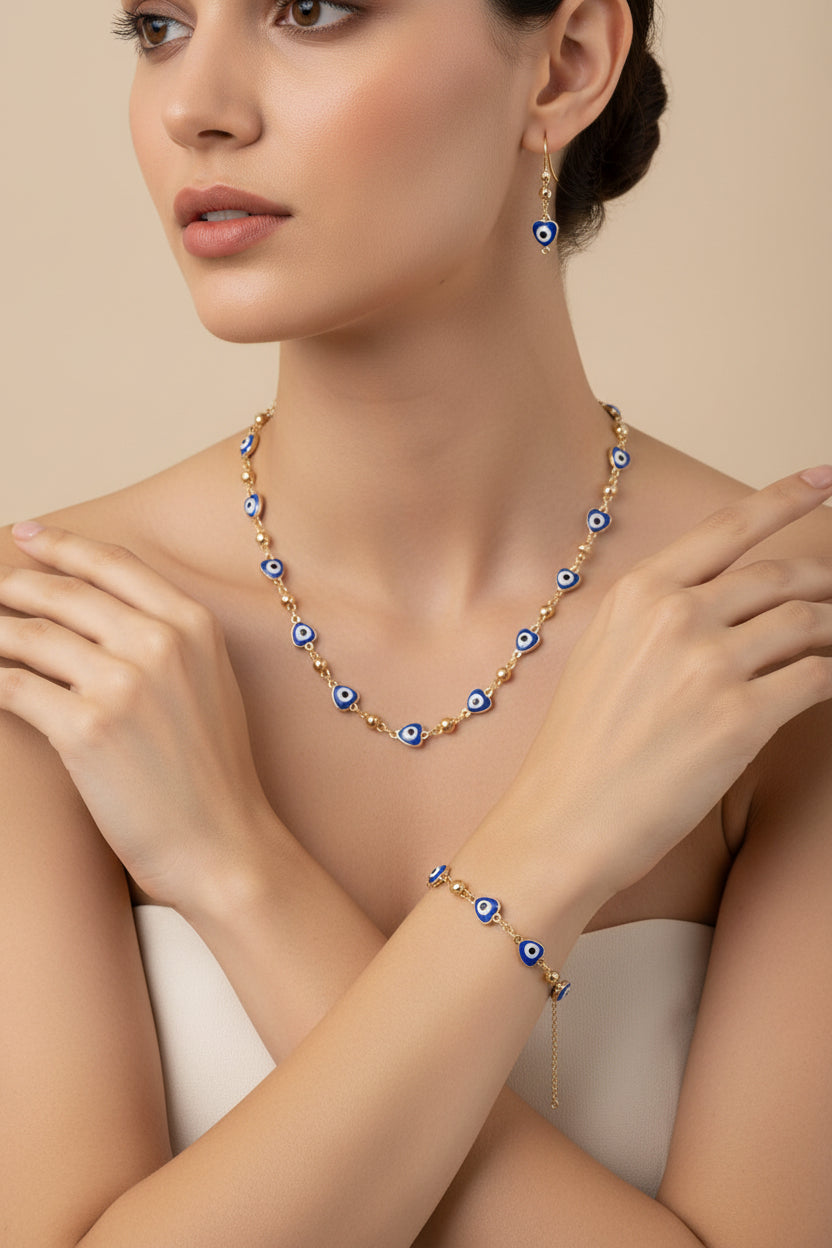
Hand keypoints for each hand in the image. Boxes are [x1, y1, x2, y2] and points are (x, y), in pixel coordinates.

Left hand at [0, 525, 275, 905]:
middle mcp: (159, 644)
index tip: (26, 535)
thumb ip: (166, 638)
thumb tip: (97, 611)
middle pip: (63, 594)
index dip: (61, 545)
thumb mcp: (209, 683)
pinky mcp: (85, 729)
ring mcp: (122, 684)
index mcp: (193, 626)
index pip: (113, 565)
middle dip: (14, 588)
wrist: (222, 842)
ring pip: (29, 636)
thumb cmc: (212, 771)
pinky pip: (14, 686)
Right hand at [498, 468, 831, 901]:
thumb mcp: (604, 655)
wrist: (564, 820)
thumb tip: (720, 603)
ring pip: (808, 622)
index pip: (728, 526)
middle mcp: (676, 615)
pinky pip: (818, 678)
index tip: (827, 477)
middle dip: (826, 581)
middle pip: (781, 575)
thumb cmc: (581, 748)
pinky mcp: (741, 718)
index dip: (786, 495)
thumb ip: (657, 616)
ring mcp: (709, 663)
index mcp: (639, 593)